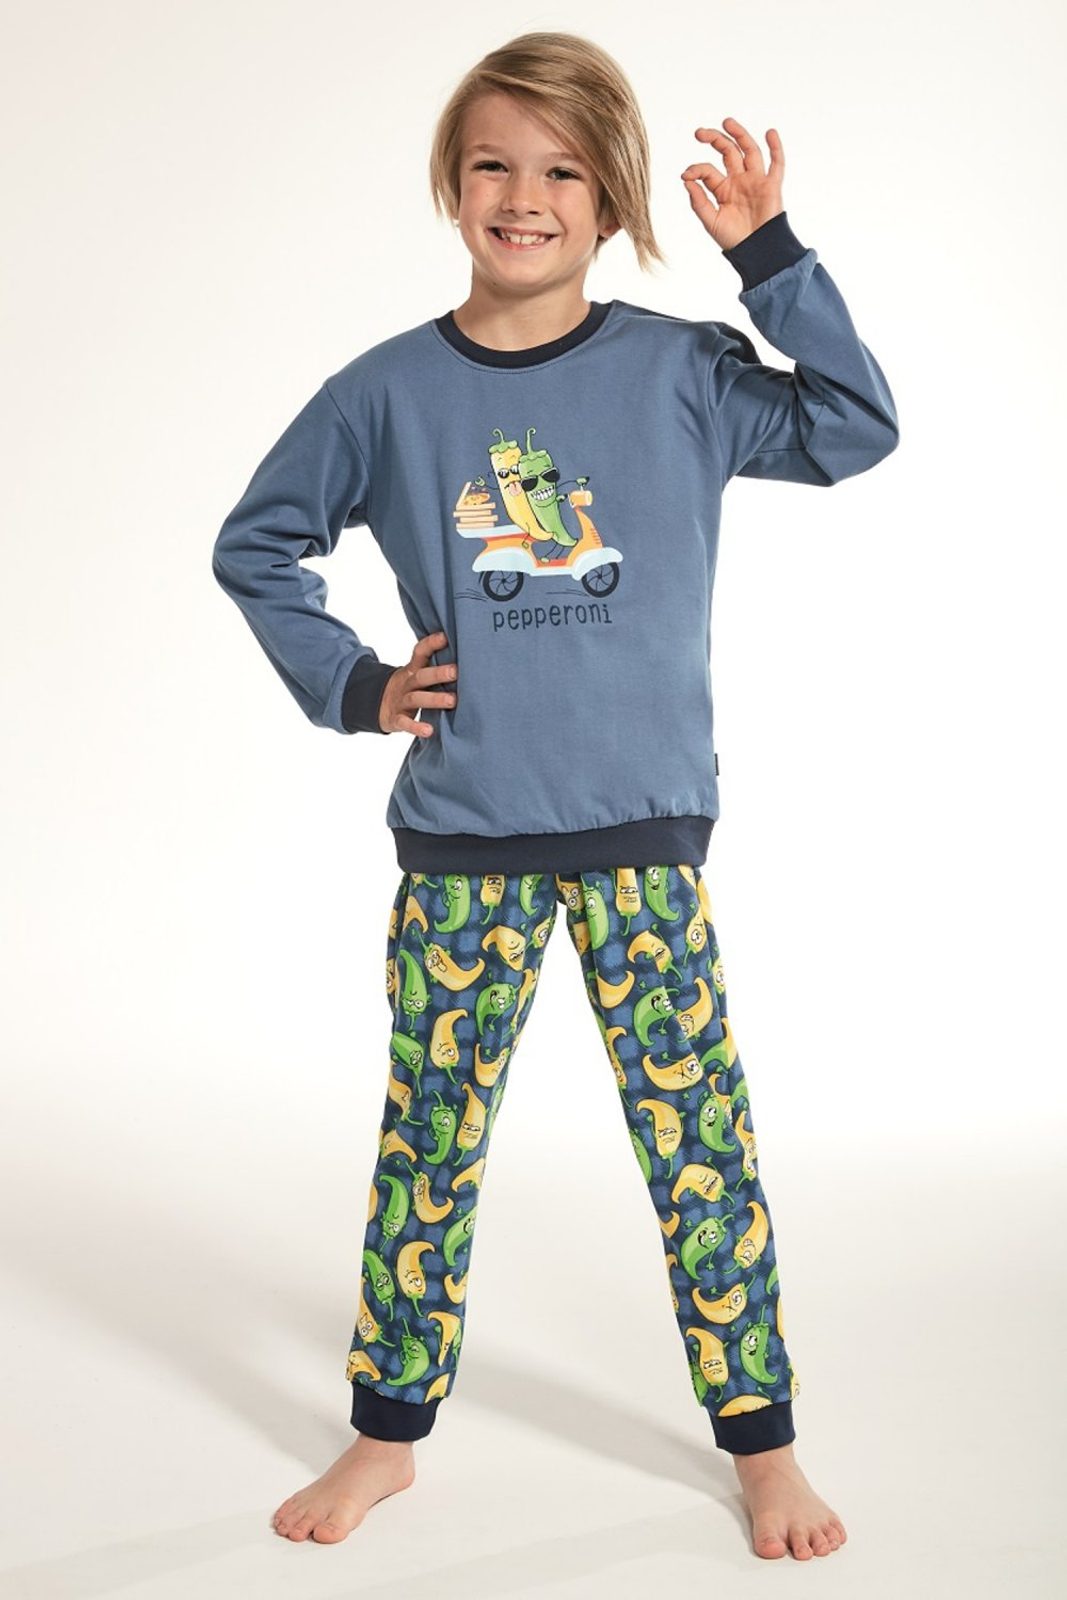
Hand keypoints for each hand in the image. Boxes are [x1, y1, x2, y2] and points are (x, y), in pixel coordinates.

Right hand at [379, 629, 456, 736]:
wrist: (376, 704)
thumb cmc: (408, 688)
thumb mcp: (416, 674)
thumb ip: (435, 667)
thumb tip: (468, 657)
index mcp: (412, 670)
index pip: (419, 653)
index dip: (431, 644)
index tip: (445, 637)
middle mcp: (406, 683)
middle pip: (421, 676)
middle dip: (438, 673)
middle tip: (456, 672)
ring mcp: (400, 700)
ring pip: (416, 698)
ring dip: (434, 699)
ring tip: (452, 701)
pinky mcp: (395, 718)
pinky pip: (405, 723)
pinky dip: (416, 727)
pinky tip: (429, 731)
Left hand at [681, 118, 784, 250]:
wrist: (755, 251)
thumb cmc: (733, 239)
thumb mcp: (710, 221)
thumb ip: (698, 201)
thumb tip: (687, 181)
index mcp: (723, 189)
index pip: (708, 170)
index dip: (696, 169)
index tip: (685, 175)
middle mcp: (739, 180)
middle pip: (728, 152)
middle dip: (715, 139)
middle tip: (699, 132)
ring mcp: (756, 180)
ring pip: (749, 150)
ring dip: (739, 134)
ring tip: (726, 122)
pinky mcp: (771, 185)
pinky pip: (776, 163)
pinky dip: (775, 148)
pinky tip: (770, 132)